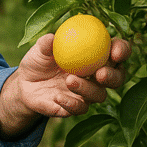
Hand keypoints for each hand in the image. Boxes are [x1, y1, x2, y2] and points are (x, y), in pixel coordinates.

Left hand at [0, 33, 130, 137]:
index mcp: (94, 55)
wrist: (24, 84)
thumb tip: (52, 37)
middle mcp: (96, 75)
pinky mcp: (77, 107)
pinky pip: (80, 108)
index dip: (122, 50)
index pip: (116, 51)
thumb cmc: (38, 61)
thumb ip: (46, 44)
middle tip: (101, 74)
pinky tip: (58, 96)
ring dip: (87, 88)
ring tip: (69, 80)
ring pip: (99, 94)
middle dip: (113, 75)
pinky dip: (71, 103)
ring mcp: (88, 93)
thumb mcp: (39, 50)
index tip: (115, 52)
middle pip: (117, 77)